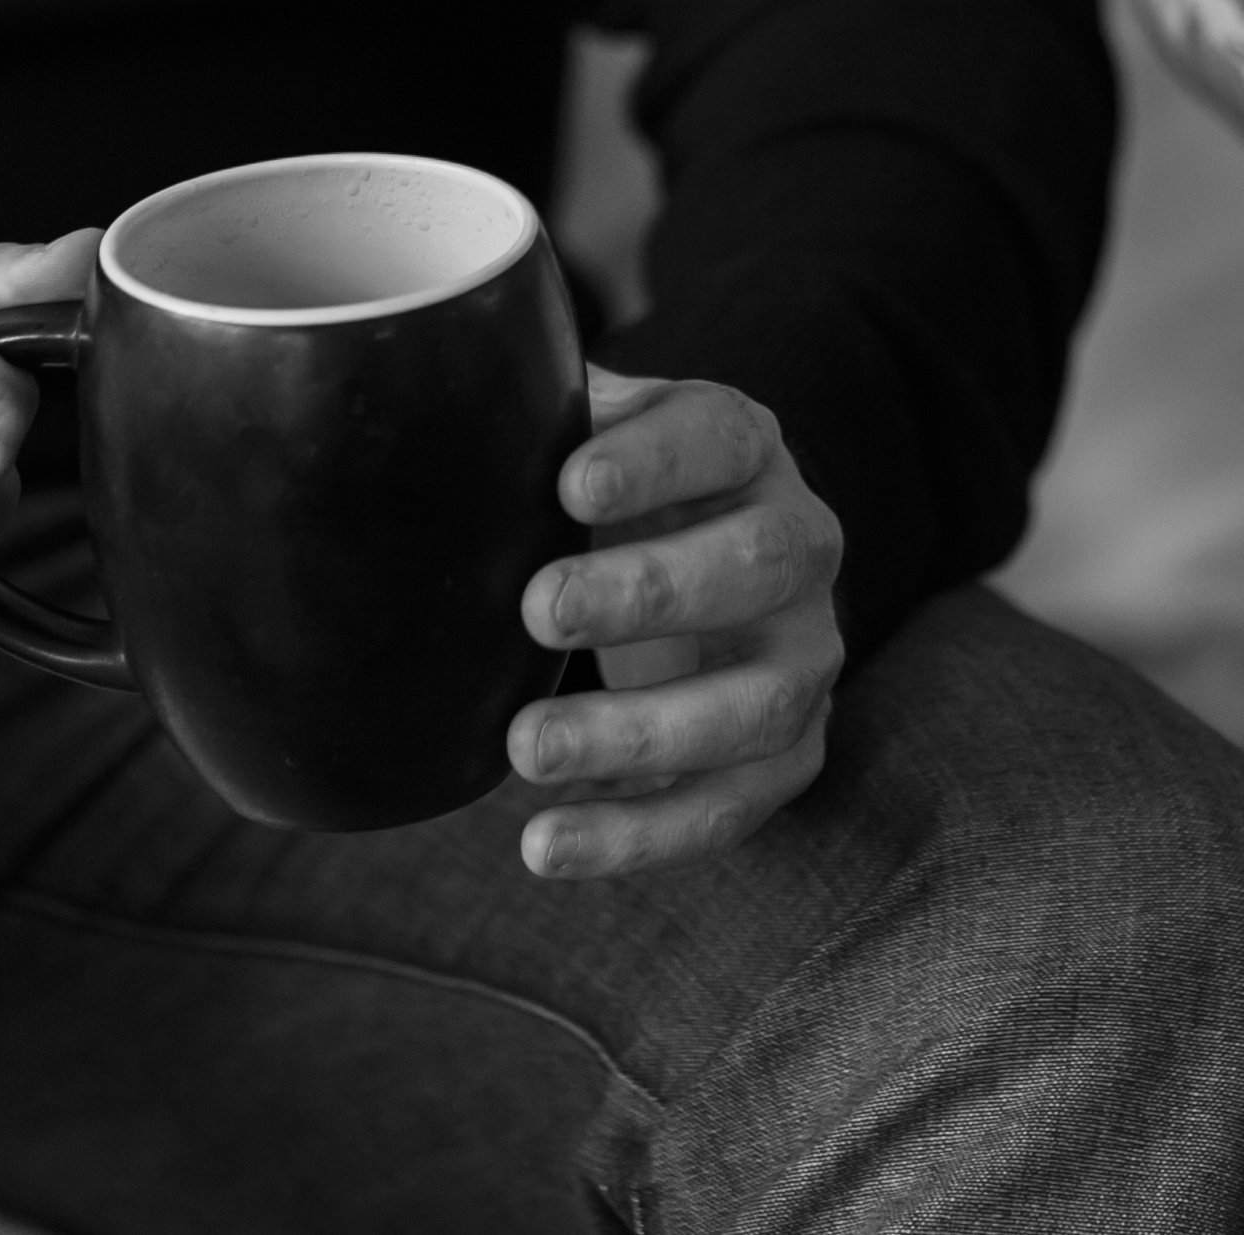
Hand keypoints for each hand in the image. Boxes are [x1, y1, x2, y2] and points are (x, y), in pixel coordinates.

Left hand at [506, 369, 845, 878]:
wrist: (696, 577)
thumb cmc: (617, 501)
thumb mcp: (589, 442)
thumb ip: (537, 418)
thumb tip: (437, 400)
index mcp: (745, 451)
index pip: (719, 437)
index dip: (654, 460)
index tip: (568, 485)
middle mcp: (799, 544)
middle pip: (759, 561)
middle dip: (651, 590)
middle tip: (537, 610)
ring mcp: (806, 655)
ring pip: (757, 702)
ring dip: (641, 731)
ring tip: (525, 749)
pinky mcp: (792, 750)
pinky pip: (731, 805)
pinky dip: (639, 836)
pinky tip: (543, 843)